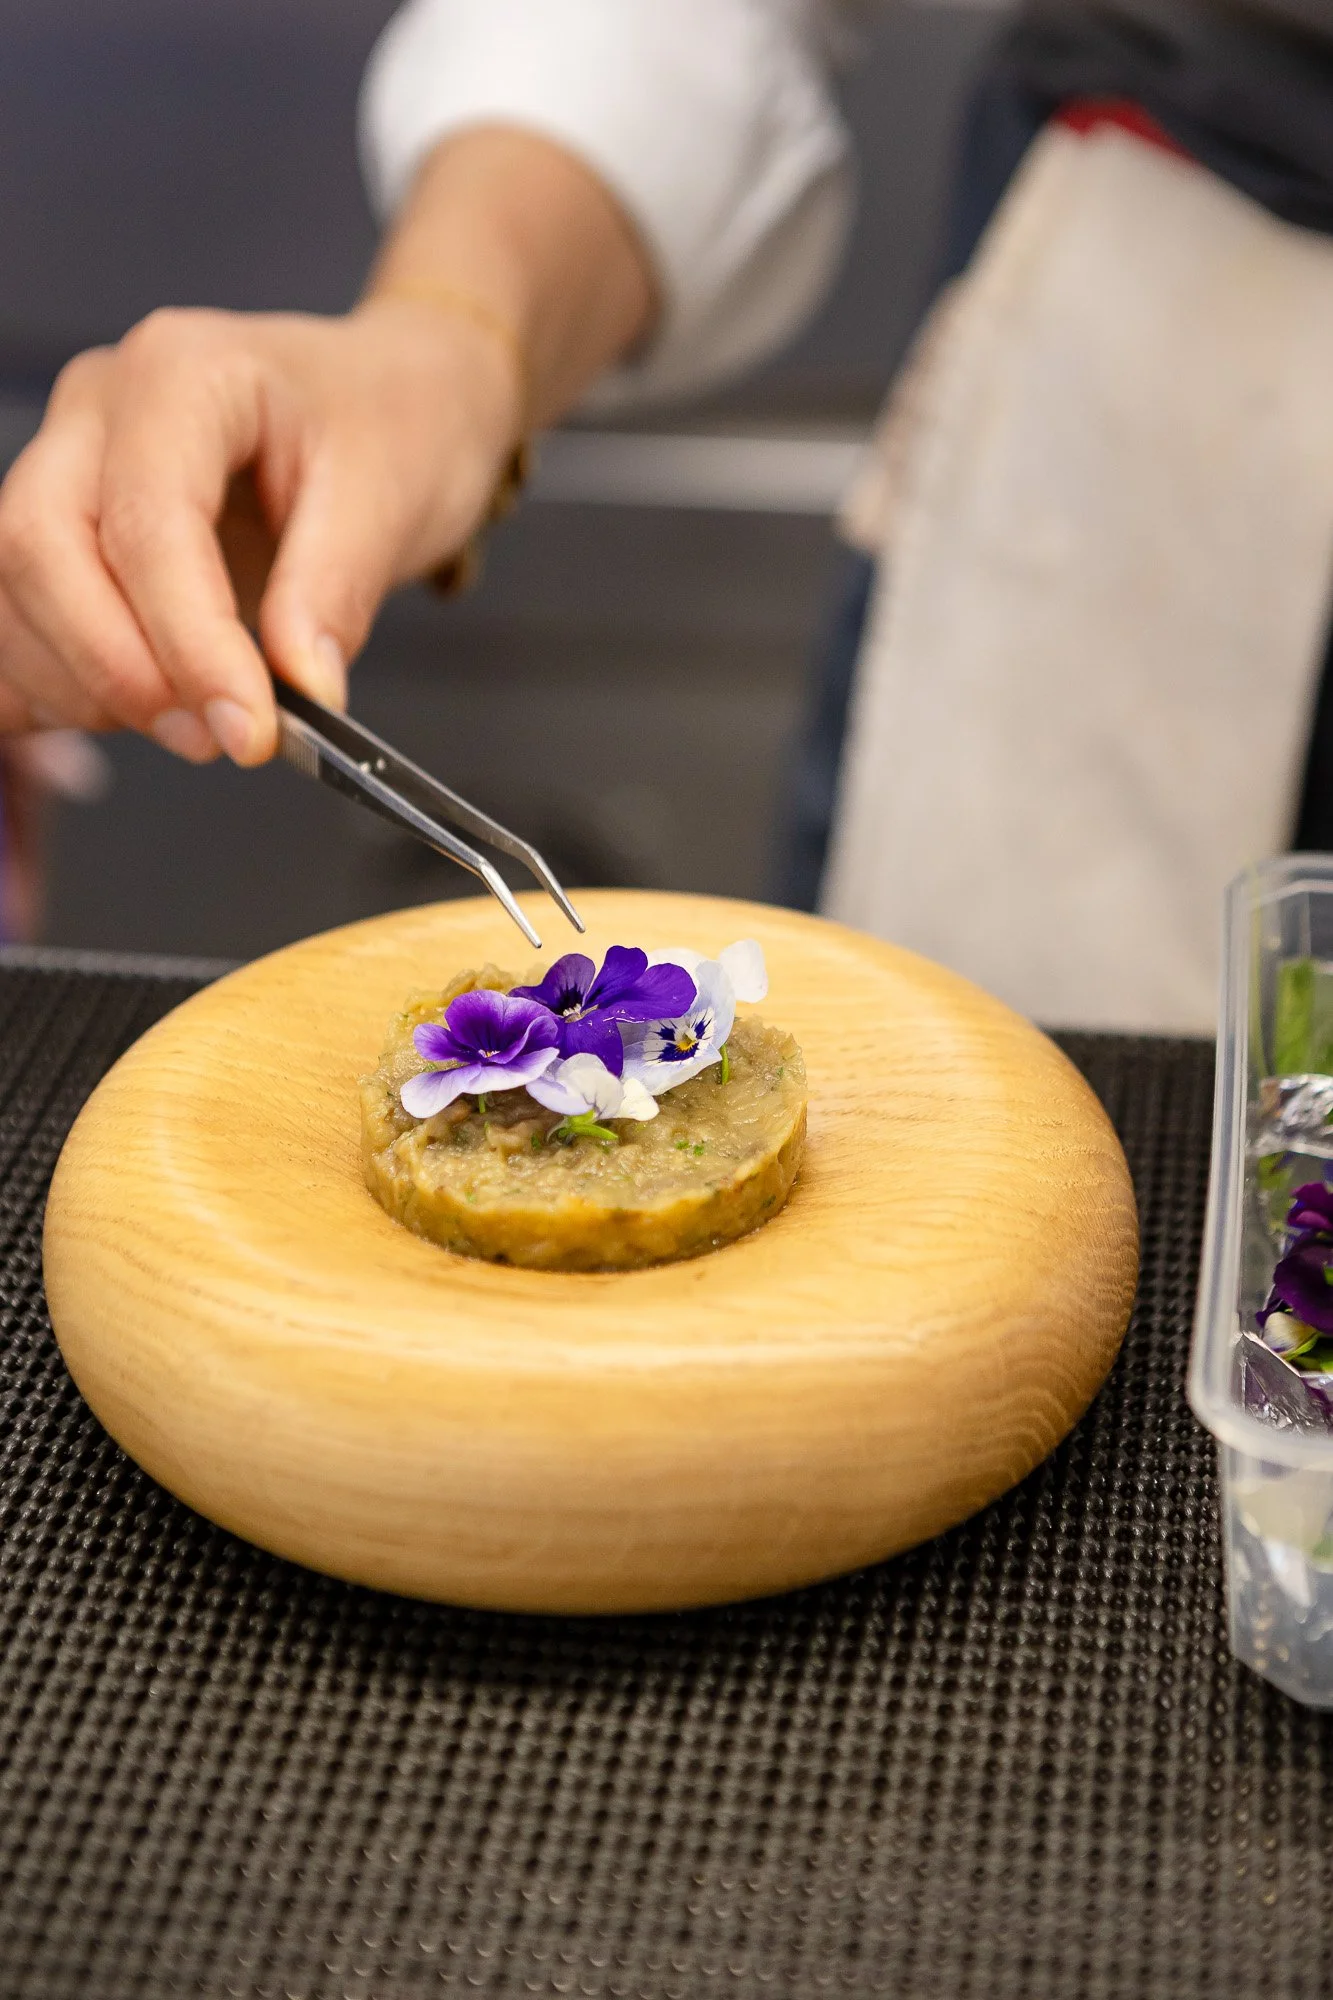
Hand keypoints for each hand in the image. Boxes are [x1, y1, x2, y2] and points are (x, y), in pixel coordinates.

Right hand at [0, 299, 521, 762]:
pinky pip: (11, 615)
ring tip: (192, 726)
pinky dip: (48, 684)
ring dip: (81, 687)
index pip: (147, 522)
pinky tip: (125, 717)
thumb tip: (299, 690)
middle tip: (215, 738)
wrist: (395, 397)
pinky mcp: (62, 528)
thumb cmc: (392, 424)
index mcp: (182, 374)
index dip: (188, 643)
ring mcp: (66, 463)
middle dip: (116, 669)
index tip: (248, 729)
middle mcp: (101, 408)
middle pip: (39, 549)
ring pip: (10, 590)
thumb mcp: (391, 497)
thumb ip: (334, 592)